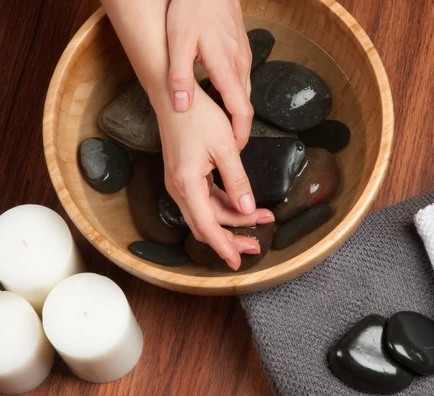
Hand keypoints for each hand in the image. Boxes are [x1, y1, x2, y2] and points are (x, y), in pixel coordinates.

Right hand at [155, 87, 273, 269]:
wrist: (173, 96)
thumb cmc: (197, 116)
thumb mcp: (225, 148)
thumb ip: (237, 182)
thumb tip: (248, 209)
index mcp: (187, 185)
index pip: (208, 227)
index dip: (224, 247)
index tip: (238, 262)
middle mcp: (179, 189)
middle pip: (206, 226)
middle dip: (232, 238)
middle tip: (257, 244)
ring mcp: (179, 184)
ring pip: (207, 214)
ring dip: (231, 221)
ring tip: (260, 220)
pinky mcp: (184, 177)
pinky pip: (204, 200)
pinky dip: (223, 206)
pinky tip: (242, 205)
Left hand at [166, 0, 253, 149]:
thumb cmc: (193, 8)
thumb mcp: (178, 41)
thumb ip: (180, 76)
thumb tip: (181, 106)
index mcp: (227, 68)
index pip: (241, 112)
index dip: (239, 134)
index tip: (234, 150)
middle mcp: (241, 65)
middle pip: (245, 106)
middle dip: (238, 128)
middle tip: (225, 143)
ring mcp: (244, 57)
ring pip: (244, 93)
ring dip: (235, 112)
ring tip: (220, 125)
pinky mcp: (241, 50)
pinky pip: (241, 80)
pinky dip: (233, 95)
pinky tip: (218, 96)